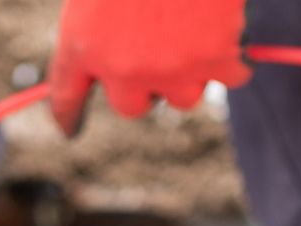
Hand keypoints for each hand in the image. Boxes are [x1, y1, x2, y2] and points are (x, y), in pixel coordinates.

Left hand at [47, 0, 249, 135]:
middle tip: (160, 50)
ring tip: (194, 31)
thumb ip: (101, 23)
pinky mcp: (216, 60)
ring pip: (184, 97)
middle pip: (133, 105)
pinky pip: (232, 76)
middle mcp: (122, 68)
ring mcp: (170, 69)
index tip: (67, 128)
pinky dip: (235, 57)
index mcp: (82, 43)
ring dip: (191, 72)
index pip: (65, 91)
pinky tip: (230, 29)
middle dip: (145, 84)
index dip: (67, 112)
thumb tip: (118, 50)